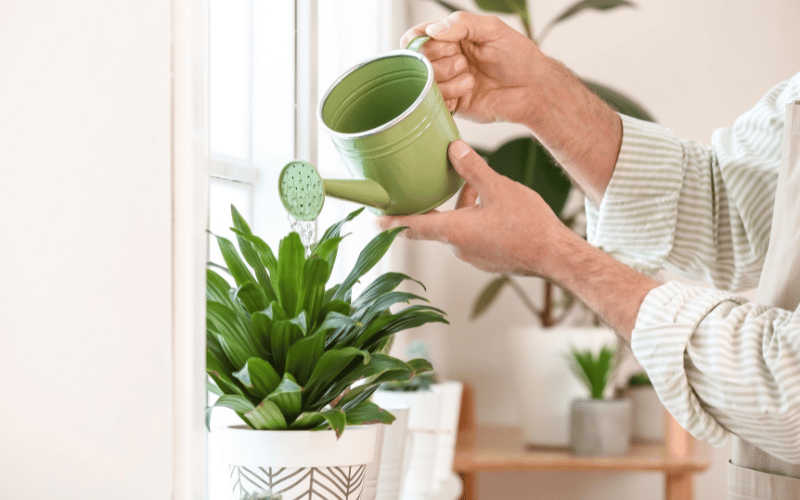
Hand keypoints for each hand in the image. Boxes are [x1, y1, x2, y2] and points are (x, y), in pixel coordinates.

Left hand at [376, 140, 569, 277]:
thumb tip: (453, 148)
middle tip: (428, 186)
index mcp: (454, 230)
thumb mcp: (498, 188)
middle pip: (436, 223)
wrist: (555, 256)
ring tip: (476, 186)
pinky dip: (475, 219)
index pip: (411, 226)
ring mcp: (473, 256)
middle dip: (435, 203)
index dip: (391, 222)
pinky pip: (472, 236)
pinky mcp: (488, 259)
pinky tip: (493, 205)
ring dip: (461, 208)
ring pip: (457, 227)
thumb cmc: (528, 225)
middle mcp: (458, 247)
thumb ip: (472, 168)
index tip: (374, 220)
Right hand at [401, 11, 544, 124]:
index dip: (423, 43)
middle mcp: (444, 60)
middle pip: (418, 62)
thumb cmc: (517, 56)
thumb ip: (461, 23)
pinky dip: (450, 96)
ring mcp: (447, 84)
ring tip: (471, 79)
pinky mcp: (452, 105)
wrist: (533, 89)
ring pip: (424, 84)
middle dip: (441, 62)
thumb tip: (432, 30)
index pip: (415, 38)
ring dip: (448, 80)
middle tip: (464, 63)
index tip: (445, 46)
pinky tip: (469, 91)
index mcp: (449, 38)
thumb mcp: (492, 29)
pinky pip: (435, 103)